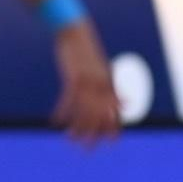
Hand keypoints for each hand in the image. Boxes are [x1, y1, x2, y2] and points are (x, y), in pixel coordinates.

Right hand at [52, 23, 119, 145]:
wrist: (74, 31)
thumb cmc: (87, 52)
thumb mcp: (104, 70)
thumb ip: (113, 89)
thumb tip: (126, 103)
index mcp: (108, 83)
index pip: (114, 111)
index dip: (114, 128)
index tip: (112, 143)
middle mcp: (101, 84)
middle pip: (98, 116)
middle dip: (93, 135)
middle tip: (87, 150)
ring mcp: (88, 81)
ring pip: (83, 111)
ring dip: (76, 128)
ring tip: (69, 140)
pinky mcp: (74, 77)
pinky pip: (68, 100)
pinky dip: (62, 113)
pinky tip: (56, 122)